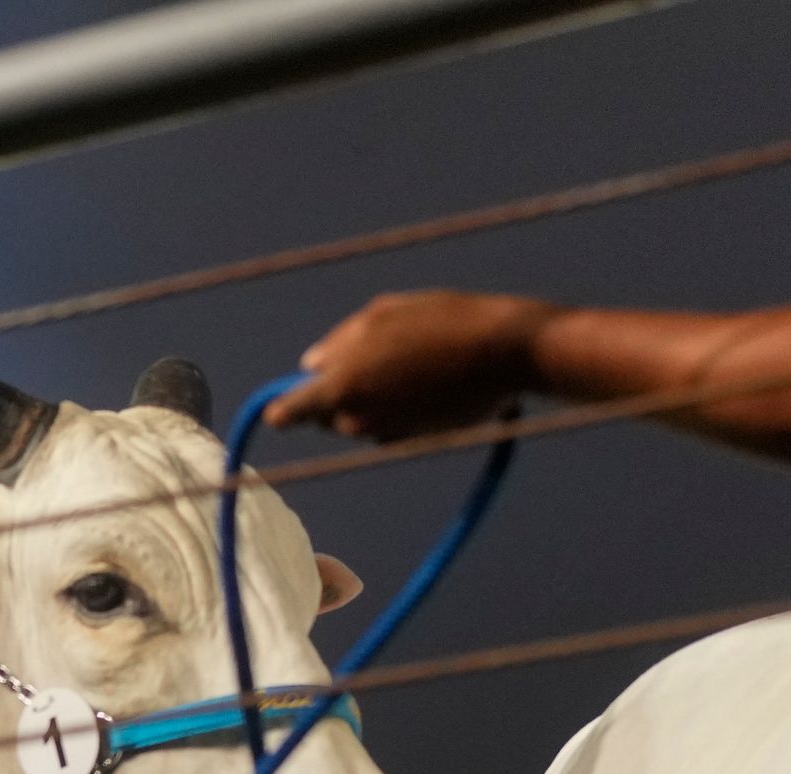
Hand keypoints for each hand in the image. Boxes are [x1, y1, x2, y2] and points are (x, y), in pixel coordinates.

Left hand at [269, 290, 559, 442]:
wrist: (506, 351)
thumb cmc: (444, 322)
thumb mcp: (383, 314)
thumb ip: (339, 342)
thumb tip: (311, 365)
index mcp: (339, 388)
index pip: (285, 413)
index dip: (284, 407)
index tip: (284, 403)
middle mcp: (355, 421)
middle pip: (325, 415)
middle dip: (336, 393)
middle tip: (373, 357)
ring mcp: (385, 434)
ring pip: (358, 420)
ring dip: (369, 398)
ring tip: (410, 361)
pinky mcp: (413, 441)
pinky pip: (388, 426)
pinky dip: (396, 408)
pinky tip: (427, 380)